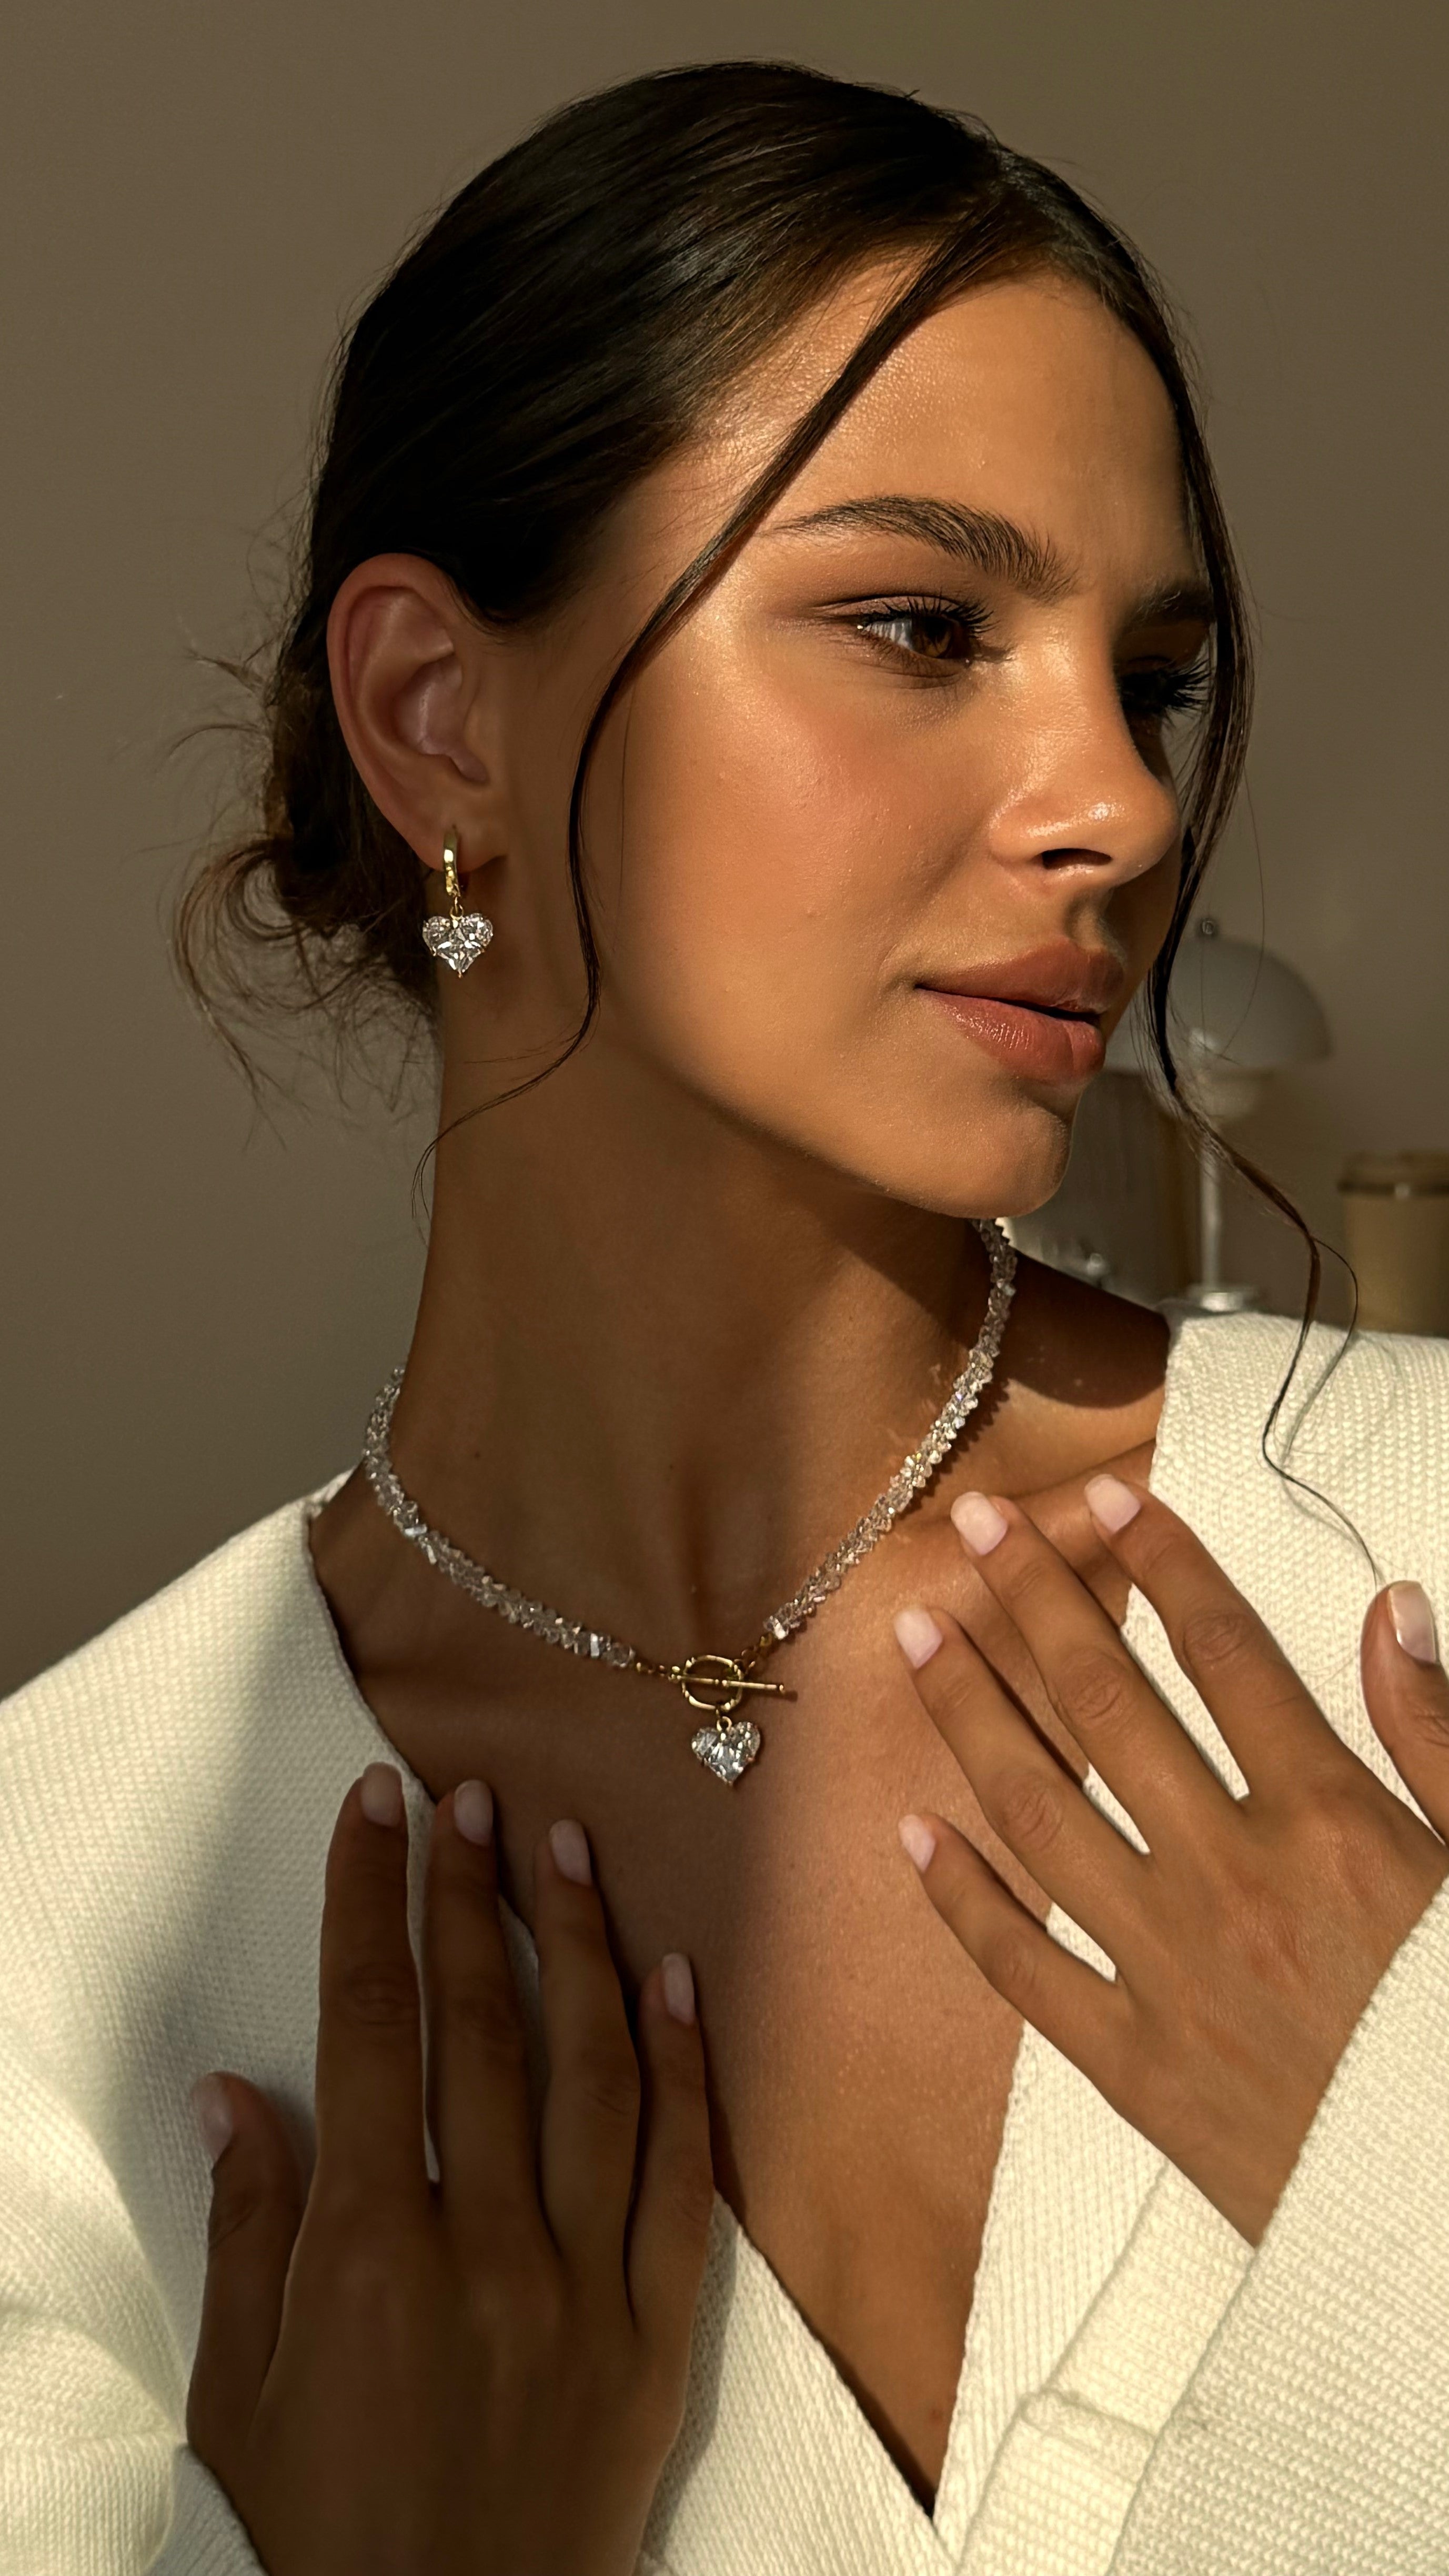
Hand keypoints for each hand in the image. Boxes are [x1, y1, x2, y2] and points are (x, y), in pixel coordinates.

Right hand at [185, 1764, 712, 2574]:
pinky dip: (683, 2070)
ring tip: (565, 1847)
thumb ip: (245, 2230)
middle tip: (470, 1796)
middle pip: (483, 2027)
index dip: (371, 1905)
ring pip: (593, 2074)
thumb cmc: (320, 2537)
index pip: (369, 2029)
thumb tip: (234, 2090)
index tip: (380, 1809)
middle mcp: (483, 2250)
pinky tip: (677, 1981)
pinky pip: (682, 2178)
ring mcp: (584, 2290)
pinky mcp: (659, 2338)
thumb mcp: (239, 2395)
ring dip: (579, 1945)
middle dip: (467, 1894)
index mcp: (366, 2253)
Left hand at [893, 1478, 1448, 2244]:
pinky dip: (960, 1899)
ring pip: (1039, 1811)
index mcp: (1327, 1825)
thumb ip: (1439, 1738)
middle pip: (1108, 1705)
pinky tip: (909, 1832)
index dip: (1162, 1564)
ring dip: (967, 1714)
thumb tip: (1391, 1610)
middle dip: (1033, 1602)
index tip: (1103, 1498)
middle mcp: (1231, 1881)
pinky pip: (1024, 1968)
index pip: (1225, 1654)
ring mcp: (1169, 1974)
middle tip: (968, 1525)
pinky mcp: (1133, 2067)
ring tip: (911, 1636)